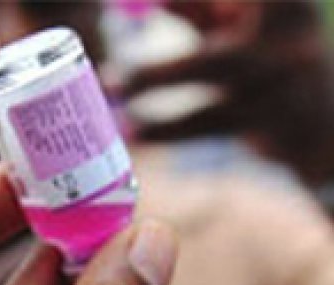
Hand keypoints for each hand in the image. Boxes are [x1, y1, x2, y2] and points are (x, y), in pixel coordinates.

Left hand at [122, 0, 333, 185]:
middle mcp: (291, 32)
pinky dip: (168, 128)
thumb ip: (205, 13)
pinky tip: (134, 132)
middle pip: (220, 8)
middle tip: (118, 47)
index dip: (193, 0)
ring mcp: (284, 77)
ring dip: (154, 76)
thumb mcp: (243, 33)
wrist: (322, 131)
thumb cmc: (271, 68)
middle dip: (169, 33)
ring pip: (213, 67)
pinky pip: (211, 120)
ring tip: (111, 84)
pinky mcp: (271, 119)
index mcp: (287, 3)